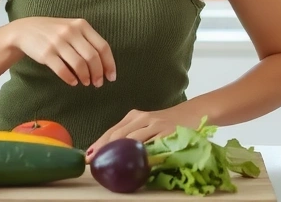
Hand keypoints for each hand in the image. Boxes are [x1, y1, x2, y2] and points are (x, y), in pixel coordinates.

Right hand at [9, 17, 115, 86]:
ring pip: (79, 64)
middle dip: (98, 73)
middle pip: (92, 57)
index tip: (111, 77)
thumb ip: (87, 41)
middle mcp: (71, 32)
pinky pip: (62, 70)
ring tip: (86, 83)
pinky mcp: (46, 53)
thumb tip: (104, 64)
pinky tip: (73, 82)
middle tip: (98, 83)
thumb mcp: (72, 28)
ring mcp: (58, 42)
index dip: (109, 63)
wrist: (25, 30)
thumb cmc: (54, 32)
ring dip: (85, 77)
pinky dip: (70, 79)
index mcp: (82, 25)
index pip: (102, 46)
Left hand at [86, 105, 205, 160]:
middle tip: (96, 164)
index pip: (112, 131)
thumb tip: (111, 154)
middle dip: (105, 150)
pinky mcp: (168, 132)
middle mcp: (143, 118)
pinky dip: (142, 156)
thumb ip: (132, 135)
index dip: (99, 144)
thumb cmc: (166, 123)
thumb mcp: (147, 125)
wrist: (192, 113)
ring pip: (133, 140)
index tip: (88, 157)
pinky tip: (136, 165)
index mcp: (135, 116)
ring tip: (111, 166)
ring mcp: (156, 124)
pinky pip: (152, 146)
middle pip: (118, 135)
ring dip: (120, 154)